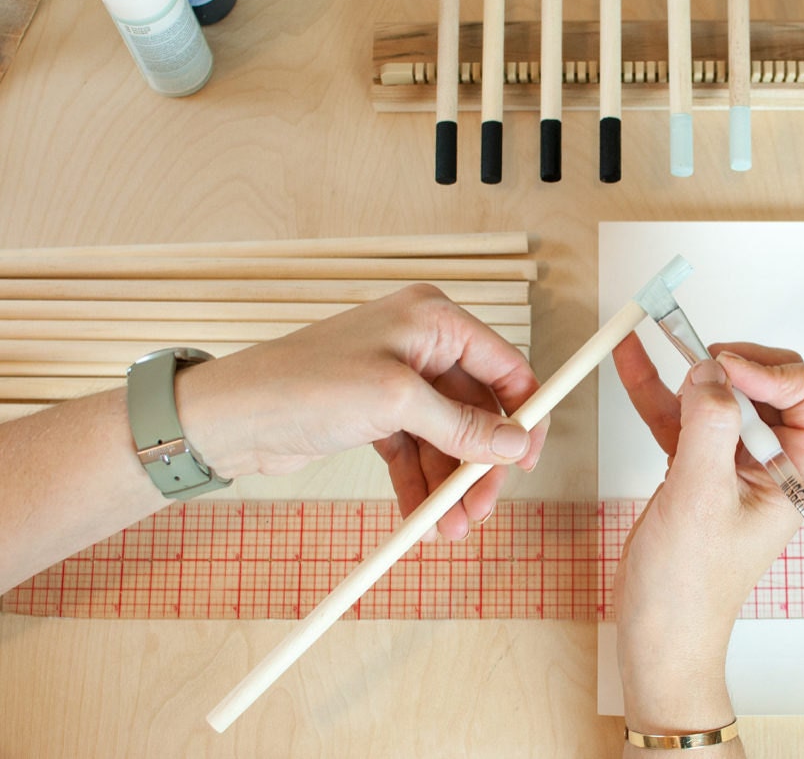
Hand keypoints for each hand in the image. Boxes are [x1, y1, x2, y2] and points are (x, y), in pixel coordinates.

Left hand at [174, 285, 547, 539]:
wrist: (231, 418)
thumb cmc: (302, 385)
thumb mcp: (396, 402)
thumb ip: (462, 423)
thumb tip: (515, 442)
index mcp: (433, 320)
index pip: (505, 366)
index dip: (523, 415)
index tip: (527, 462)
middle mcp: (421, 344)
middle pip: (479, 411)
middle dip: (480, 464)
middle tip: (478, 509)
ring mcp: (399, 380)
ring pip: (448, 438)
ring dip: (450, 485)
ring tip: (446, 529)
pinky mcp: (378, 414)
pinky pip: (417, 453)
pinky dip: (421, 485)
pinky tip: (420, 519)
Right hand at [611, 334, 803, 735]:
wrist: (659, 632)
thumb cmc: (690, 590)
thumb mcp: (700, 499)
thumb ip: (707, 427)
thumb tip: (709, 372)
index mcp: (797, 471)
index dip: (772, 370)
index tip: (725, 369)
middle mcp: (773, 462)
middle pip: (770, 381)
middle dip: (732, 363)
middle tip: (696, 364)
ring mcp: (734, 462)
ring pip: (722, 392)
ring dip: (689, 368)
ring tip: (657, 340)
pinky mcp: (699, 466)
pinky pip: (683, 414)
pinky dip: (659, 389)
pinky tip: (636, 364)